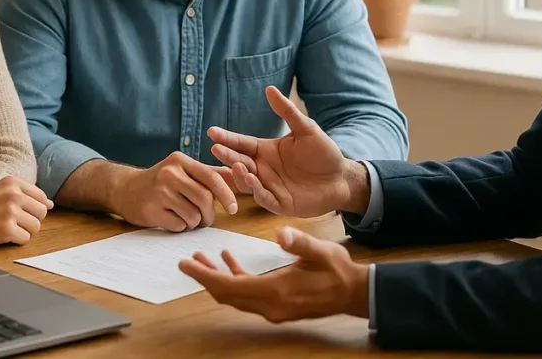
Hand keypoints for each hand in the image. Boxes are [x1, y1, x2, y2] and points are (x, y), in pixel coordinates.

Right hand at [0, 176, 52, 247]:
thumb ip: (25, 194)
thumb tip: (51, 204)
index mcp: (12, 182)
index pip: (41, 197)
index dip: (34, 209)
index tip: (21, 213)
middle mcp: (13, 195)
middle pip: (42, 213)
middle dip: (31, 221)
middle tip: (13, 223)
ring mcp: (10, 212)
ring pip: (36, 227)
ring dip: (24, 231)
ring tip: (7, 228)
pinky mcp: (6, 230)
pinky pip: (25, 239)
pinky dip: (16, 241)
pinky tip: (3, 236)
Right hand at [114, 152, 238, 231]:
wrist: (124, 189)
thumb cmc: (160, 181)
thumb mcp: (181, 170)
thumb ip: (208, 173)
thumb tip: (236, 174)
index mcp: (180, 161)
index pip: (211, 177)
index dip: (226, 194)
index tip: (233, 208)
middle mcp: (170, 173)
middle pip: (204, 199)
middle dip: (209, 214)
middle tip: (206, 219)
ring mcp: (159, 192)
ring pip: (193, 215)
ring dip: (194, 222)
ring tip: (185, 217)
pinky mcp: (151, 210)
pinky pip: (179, 225)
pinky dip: (180, 227)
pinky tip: (171, 219)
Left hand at [178, 226, 369, 322]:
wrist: (355, 293)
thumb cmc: (338, 270)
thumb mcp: (320, 251)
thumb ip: (299, 243)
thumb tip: (281, 233)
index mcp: (276, 291)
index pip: (229, 286)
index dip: (205, 275)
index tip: (186, 264)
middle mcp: (270, 305)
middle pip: (227, 294)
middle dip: (206, 277)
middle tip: (187, 261)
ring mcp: (274, 308)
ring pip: (236, 295)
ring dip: (218, 278)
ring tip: (202, 258)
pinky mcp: (278, 305)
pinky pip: (248, 293)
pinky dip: (236, 278)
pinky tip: (230, 260)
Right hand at [207, 86, 368, 216]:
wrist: (342, 178)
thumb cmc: (323, 153)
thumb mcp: (306, 129)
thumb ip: (287, 112)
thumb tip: (269, 89)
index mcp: (266, 151)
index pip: (242, 143)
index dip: (227, 138)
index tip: (212, 132)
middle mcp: (263, 169)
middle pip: (239, 162)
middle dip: (227, 155)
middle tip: (215, 148)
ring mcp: (270, 187)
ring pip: (247, 182)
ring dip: (239, 174)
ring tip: (236, 163)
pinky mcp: (280, 203)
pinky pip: (264, 198)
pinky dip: (256, 191)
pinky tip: (253, 180)